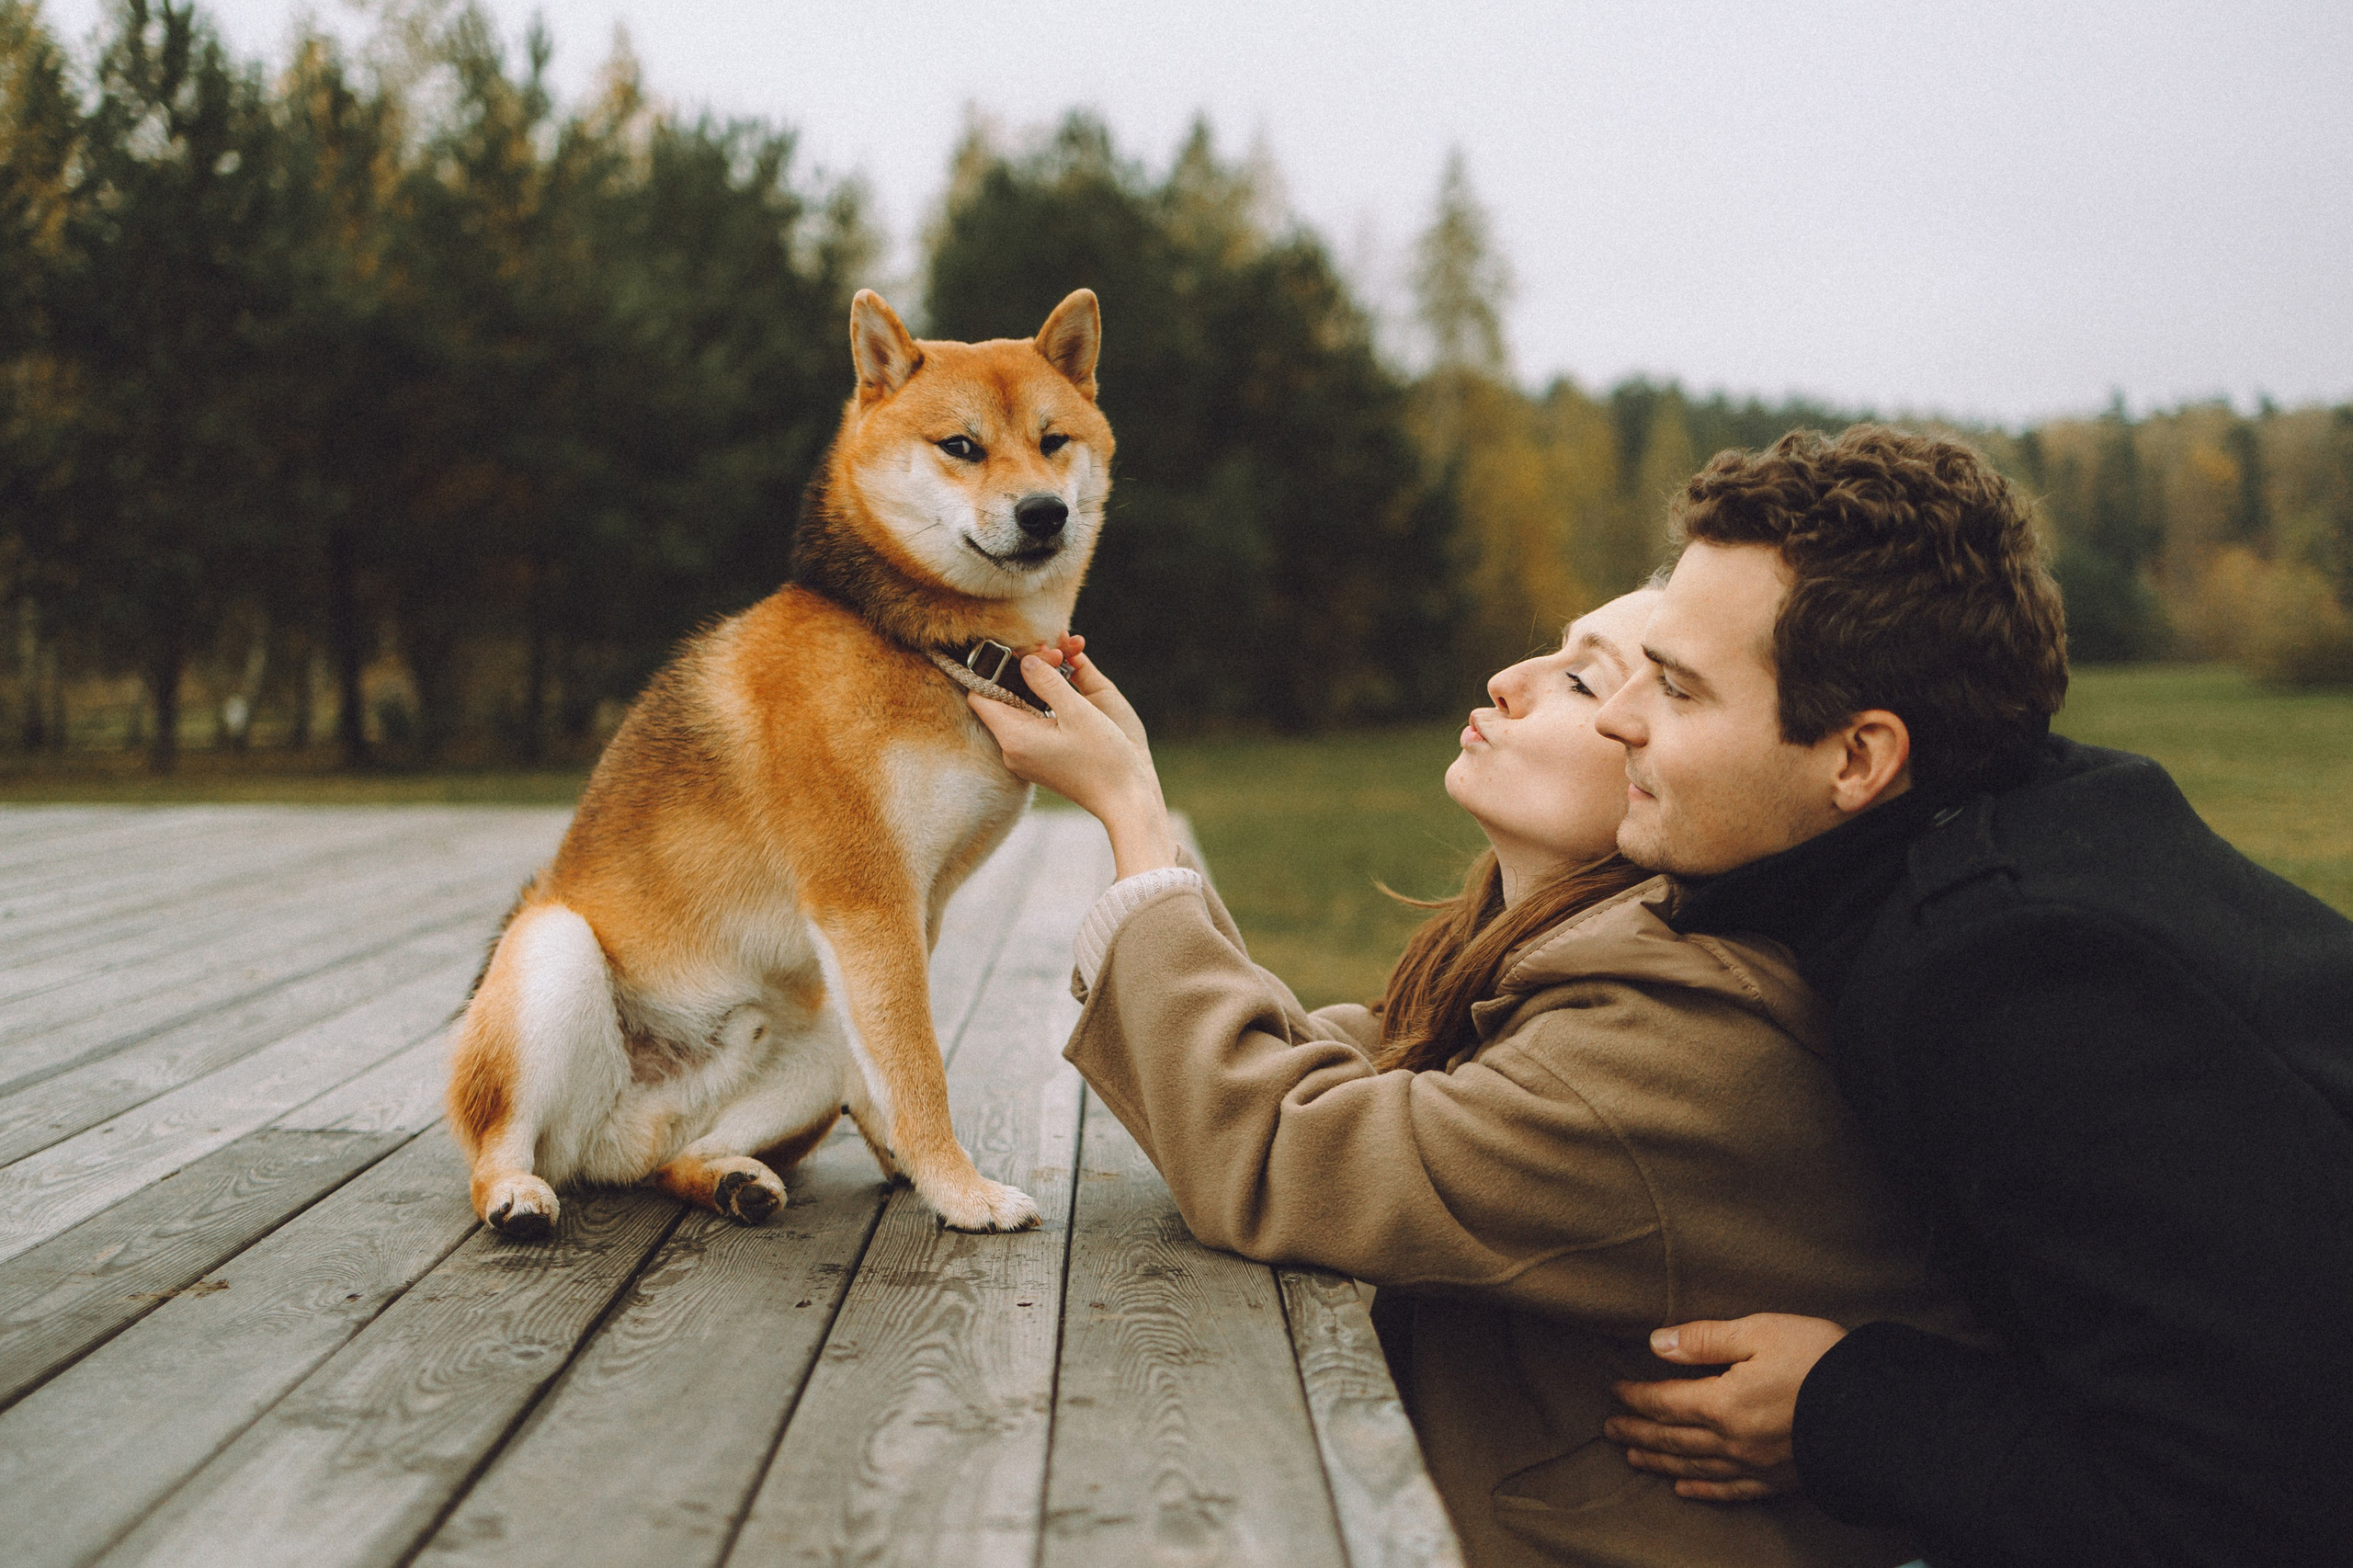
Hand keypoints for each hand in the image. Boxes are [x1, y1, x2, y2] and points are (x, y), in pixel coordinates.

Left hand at [967, 648, 1176, 877]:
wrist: (1126, 800)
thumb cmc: (1104, 760)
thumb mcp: (1078, 712)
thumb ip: (1047, 681)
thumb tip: (1026, 658)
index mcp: (1014, 738)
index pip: (979, 695)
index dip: (993, 668)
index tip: (1023, 651)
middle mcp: (1013, 747)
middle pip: (1002, 696)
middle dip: (1025, 668)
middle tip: (1055, 653)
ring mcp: (1027, 753)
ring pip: (1020, 704)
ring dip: (1040, 679)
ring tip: (1067, 656)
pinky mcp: (1042, 754)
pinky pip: (1035, 717)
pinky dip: (1048, 697)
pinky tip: (1070, 675)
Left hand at [1603, 1314, 1847, 1502]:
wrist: (1880, 1410)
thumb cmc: (1821, 1360)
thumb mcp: (1760, 1331)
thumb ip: (1705, 1340)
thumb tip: (1657, 1344)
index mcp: (1723, 1403)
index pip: (1665, 1402)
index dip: (1636, 1396)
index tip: (1614, 1391)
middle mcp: (1733, 1441)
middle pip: (1673, 1438)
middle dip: (1638, 1431)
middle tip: (1610, 1429)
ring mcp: (1757, 1466)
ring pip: (1695, 1467)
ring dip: (1660, 1461)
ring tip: (1634, 1457)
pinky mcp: (1781, 1480)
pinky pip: (1731, 1491)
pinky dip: (1703, 1490)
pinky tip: (1685, 1488)